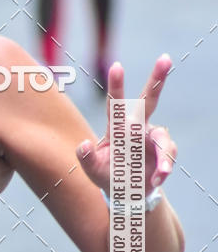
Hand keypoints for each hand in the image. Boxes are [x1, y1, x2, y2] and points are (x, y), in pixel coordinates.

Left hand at [75, 55, 177, 195]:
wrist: (127, 193)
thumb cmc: (107, 176)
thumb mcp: (92, 170)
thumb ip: (85, 158)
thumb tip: (82, 145)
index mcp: (117, 128)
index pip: (115, 104)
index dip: (115, 85)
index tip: (116, 66)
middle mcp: (137, 128)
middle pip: (149, 100)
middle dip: (158, 79)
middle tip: (165, 58)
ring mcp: (152, 138)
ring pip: (163, 137)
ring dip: (164, 156)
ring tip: (160, 175)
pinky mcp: (164, 151)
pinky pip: (168, 156)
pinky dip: (163, 170)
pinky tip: (155, 181)